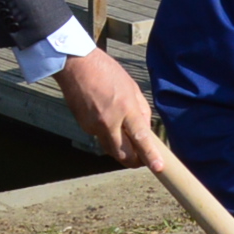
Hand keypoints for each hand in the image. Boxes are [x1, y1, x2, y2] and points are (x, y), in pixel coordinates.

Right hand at [52, 50, 163, 171]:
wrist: (76, 66)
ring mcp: (94, 125)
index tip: (158, 167)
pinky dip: (108, 135)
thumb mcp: (131, 87)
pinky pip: (100, 137)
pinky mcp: (84, 126)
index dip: (150, 155)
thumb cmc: (107, 72)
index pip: (140, 138)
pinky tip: (108, 120)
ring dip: (121, 151)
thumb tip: (145, 129)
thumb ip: (141, 109)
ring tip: (129, 143)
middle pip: (123, 153)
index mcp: (126, 108)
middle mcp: (109, 121)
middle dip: (134, 161)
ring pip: (110, 148)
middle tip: (142, 162)